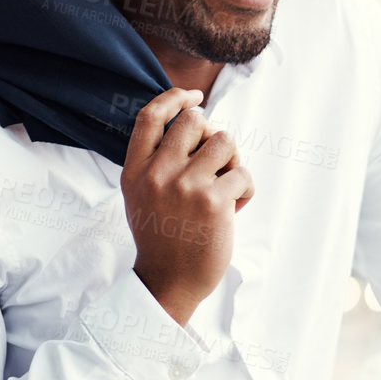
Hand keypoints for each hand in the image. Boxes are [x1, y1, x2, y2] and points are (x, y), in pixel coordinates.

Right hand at [122, 87, 253, 325]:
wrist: (169, 283)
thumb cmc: (162, 238)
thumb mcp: (141, 196)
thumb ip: (155, 162)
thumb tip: (192, 121)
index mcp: (135, 171)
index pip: (150, 116)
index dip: (175, 97)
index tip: (194, 96)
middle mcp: (157, 174)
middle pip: (194, 120)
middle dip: (212, 134)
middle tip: (215, 161)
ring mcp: (186, 186)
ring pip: (225, 141)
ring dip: (233, 161)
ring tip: (226, 186)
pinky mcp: (214, 201)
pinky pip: (243, 174)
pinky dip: (245, 189)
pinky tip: (234, 209)